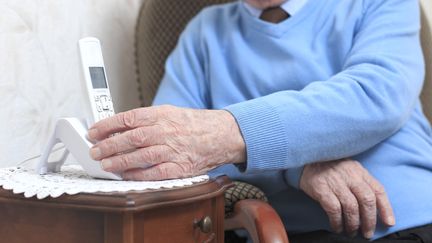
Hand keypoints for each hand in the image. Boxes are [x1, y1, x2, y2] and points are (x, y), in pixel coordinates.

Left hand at [87, 105, 245, 179]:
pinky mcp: (180, 167)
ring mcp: (174, 150)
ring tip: (105, 164)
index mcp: (162, 114)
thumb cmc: (193, 124)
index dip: (108, 126)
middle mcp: (166, 131)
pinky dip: (138, 175)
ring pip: (141, 156)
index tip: (94, 131)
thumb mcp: (169, 113)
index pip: (129, 118)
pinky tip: (126, 175)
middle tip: (95, 150)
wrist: (220, 134)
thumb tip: (119, 128)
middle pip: (132, 138)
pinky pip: (155, 172)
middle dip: (109, 145)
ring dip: (119, 161)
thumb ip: (146, 120)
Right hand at [299, 159, 394, 238]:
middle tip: (367, 232)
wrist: (305, 157)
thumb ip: (360, 182)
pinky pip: (333, 209)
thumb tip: (371, 206)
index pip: (378, 190)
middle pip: (367, 200)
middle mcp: (349, 175)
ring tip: (351, 231)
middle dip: (369, 220)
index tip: (388, 222)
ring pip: (351, 207)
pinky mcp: (321, 188)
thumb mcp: (349, 168)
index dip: (386, 208)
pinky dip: (337, 221)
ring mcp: (335, 182)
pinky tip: (337, 226)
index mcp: (359, 171)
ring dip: (353, 224)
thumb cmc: (328, 166)